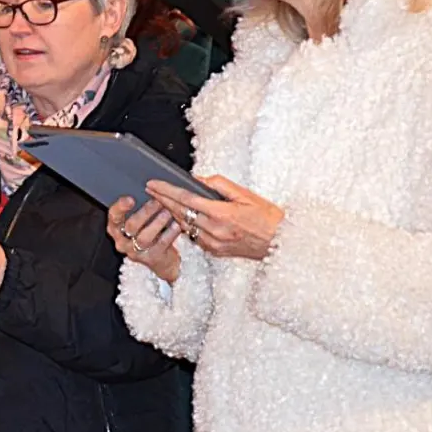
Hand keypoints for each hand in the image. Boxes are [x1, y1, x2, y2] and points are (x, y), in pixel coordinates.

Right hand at [107, 197, 181, 282]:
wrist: (161, 261)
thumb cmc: (149, 233)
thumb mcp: (140, 221)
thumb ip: (141, 207)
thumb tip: (151, 188)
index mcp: (116, 229)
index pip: (113, 217)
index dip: (120, 208)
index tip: (130, 198)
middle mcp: (123, 242)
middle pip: (130, 227)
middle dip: (145, 212)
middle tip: (157, 201)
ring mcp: (136, 252)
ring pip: (144, 237)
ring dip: (157, 222)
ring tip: (167, 212)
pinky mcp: (152, 259)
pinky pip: (160, 244)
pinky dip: (170, 233)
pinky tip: (177, 225)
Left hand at [146, 176, 282, 261]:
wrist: (281, 243)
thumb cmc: (267, 217)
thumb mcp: (246, 195)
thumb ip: (220, 185)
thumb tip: (198, 179)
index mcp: (222, 214)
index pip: (186, 199)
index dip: (166, 191)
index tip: (153, 184)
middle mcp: (214, 230)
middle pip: (180, 213)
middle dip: (163, 200)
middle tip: (150, 190)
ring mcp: (213, 243)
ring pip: (185, 226)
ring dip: (172, 213)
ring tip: (162, 200)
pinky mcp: (215, 252)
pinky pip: (194, 236)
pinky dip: (186, 225)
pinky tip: (181, 216)